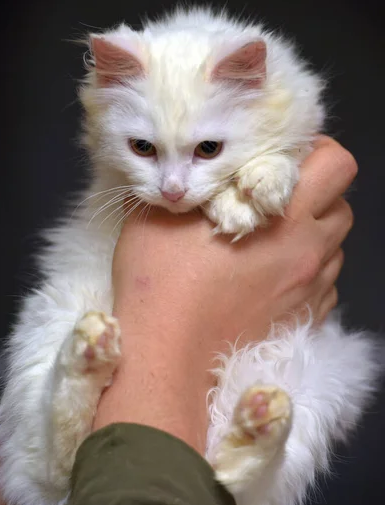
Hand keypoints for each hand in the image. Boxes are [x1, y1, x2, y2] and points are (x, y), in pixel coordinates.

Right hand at [94, 136, 355, 451]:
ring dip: (311, 236)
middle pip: (342, 206)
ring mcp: (308, 288)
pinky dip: (305, 274)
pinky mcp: (302, 317)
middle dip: (316, 196)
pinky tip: (270, 278)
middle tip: (275, 200)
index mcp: (283, 216)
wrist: (166, 352)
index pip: (336, 165)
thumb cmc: (160, 279)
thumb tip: (200, 172)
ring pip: (334, 248)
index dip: (316, 152)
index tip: (284, 158)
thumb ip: (195, 183)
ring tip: (270, 241)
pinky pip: (323, 285)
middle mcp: (307, 250)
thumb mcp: (166, 214)